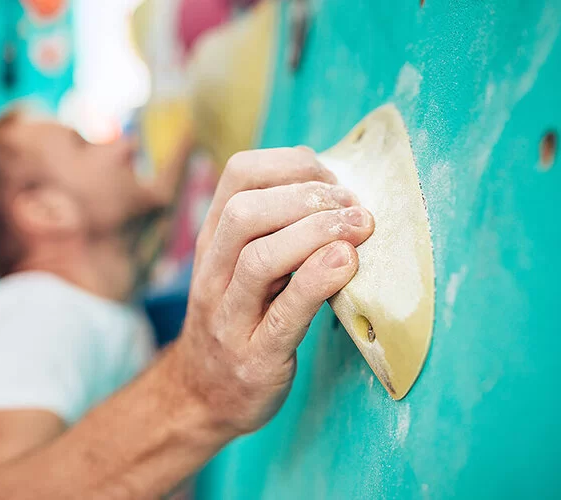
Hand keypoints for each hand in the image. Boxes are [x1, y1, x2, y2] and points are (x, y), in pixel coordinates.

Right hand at [172, 147, 374, 435]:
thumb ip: (275, 229)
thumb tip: (341, 192)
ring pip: (259, 258)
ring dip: (316, 232)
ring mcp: (229, 317)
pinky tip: (346, 264)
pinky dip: (318, 282)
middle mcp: (213, 273)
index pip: (239, 173)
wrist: (202, 395)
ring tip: (359, 229)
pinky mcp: (255, 357)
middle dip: (308, 196)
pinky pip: (283, 314)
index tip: (333, 180)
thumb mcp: (241, 267)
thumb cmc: (238, 321)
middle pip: (245, 211)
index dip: (293, 164)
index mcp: (213, 240)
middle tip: (353, 207)